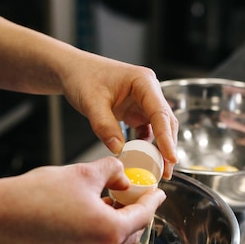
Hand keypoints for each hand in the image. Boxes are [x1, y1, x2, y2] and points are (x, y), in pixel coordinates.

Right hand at [0, 157, 165, 243]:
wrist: (1, 215)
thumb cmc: (39, 194)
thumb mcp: (84, 173)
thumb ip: (112, 172)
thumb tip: (122, 177)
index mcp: (110, 230)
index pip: (144, 215)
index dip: (153, 200)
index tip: (158, 192)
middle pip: (132, 232)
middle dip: (136, 212)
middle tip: (134, 194)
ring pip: (114, 242)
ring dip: (118, 223)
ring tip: (111, 201)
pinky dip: (101, 232)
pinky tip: (92, 214)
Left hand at [60, 52, 178, 177]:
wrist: (73, 71)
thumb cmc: (83, 77)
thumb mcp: (91, 102)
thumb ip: (104, 126)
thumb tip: (119, 150)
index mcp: (143, 82)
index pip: (160, 113)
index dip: (167, 137)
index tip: (171, 157)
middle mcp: (149, 92)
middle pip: (166, 122)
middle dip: (168, 147)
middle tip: (166, 172)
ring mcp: (144, 103)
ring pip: (159, 129)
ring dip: (159, 149)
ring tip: (158, 170)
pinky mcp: (136, 113)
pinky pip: (147, 132)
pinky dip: (146, 146)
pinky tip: (143, 159)